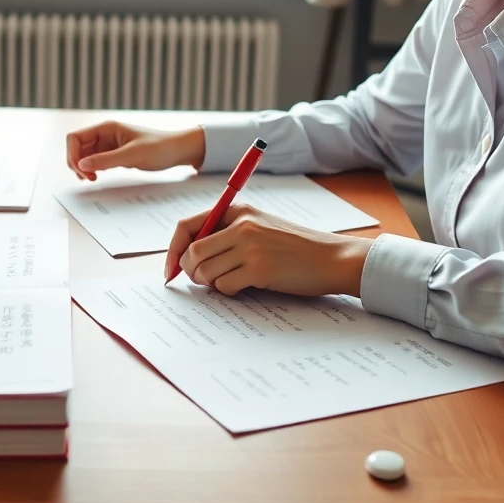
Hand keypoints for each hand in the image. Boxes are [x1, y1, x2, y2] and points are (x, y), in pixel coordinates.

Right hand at [66, 121, 204, 180]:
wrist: (178, 151)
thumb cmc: (160, 147)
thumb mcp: (132, 155)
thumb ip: (106, 160)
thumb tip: (81, 165)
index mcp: (106, 128)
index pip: (75, 137)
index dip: (72, 154)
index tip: (81, 171)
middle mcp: (104, 135)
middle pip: (76, 147)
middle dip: (76, 163)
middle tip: (87, 179)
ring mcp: (108, 145)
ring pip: (84, 156)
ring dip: (82, 168)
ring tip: (92, 179)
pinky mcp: (114, 155)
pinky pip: (94, 161)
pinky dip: (91, 170)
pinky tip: (97, 177)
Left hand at [165, 203, 372, 296]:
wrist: (332, 257)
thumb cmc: (295, 247)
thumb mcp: (260, 227)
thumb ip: (228, 233)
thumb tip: (188, 257)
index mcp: (238, 210)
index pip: (187, 226)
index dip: (173, 250)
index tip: (171, 269)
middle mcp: (241, 225)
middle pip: (191, 253)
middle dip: (190, 273)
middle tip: (202, 282)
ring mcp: (250, 247)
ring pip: (205, 272)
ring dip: (210, 284)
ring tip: (229, 282)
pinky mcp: (259, 269)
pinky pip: (224, 286)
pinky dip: (228, 292)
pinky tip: (245, 287)